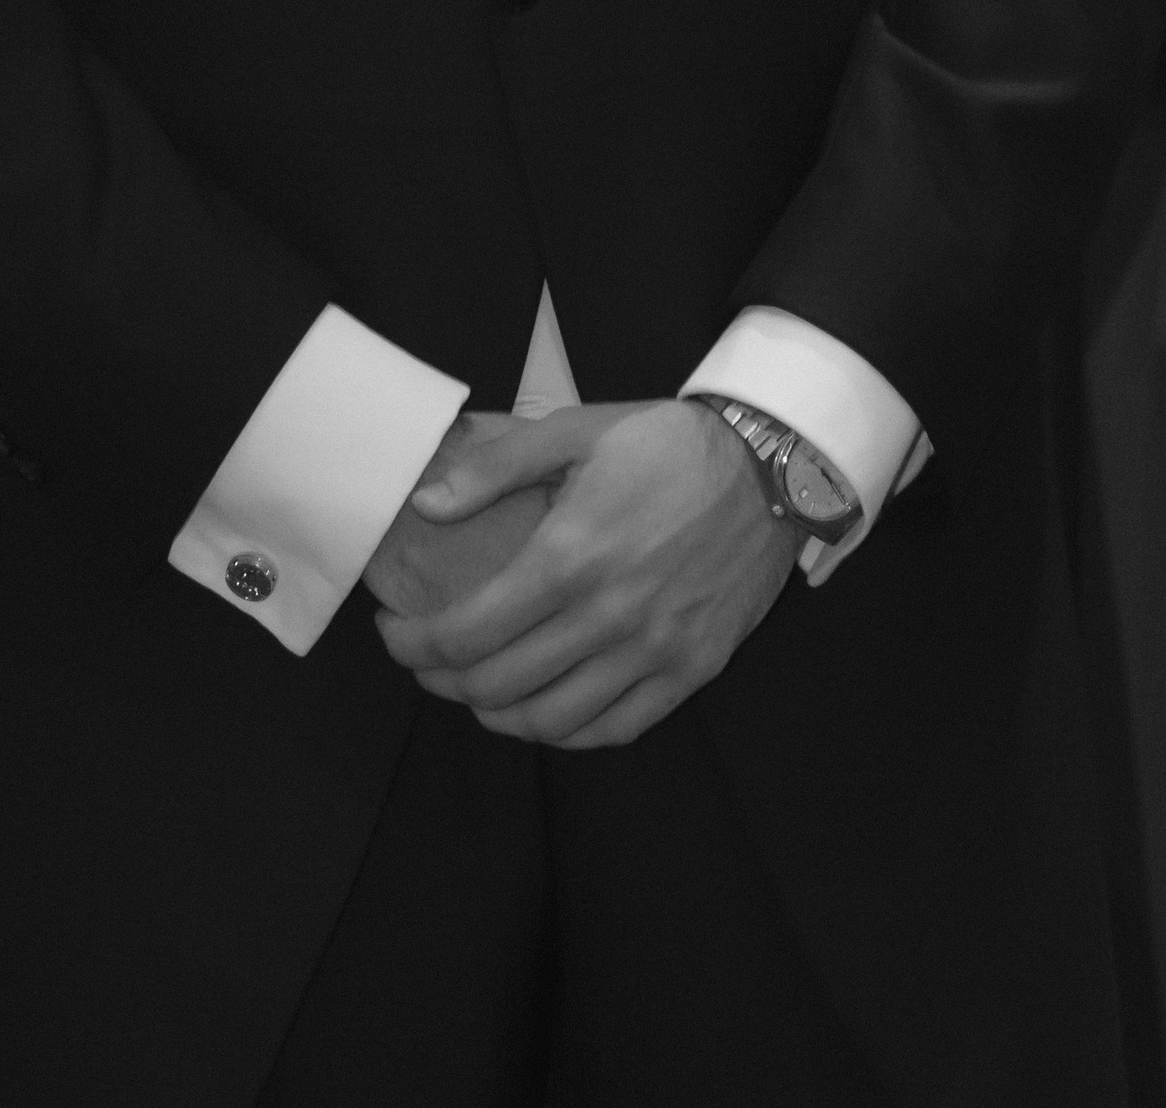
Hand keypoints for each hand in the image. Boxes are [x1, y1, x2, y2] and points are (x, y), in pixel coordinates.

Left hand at [374, 399, 795, 748]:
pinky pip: (615, 729)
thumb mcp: (575, 431)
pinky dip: (566, 734)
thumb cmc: (667, 444)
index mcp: (570, 556)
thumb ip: (495, 468)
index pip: (466, 634)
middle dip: (443, 682)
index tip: (394, 633)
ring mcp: (653, 652)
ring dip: (497, 716)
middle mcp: (608, 616)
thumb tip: (428, 505)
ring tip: (477, 690)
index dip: (413, 645)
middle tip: (426, 661)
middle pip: (498, 686)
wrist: (771, 465)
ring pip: (551, 722)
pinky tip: (544, 712)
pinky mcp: (691, 671)